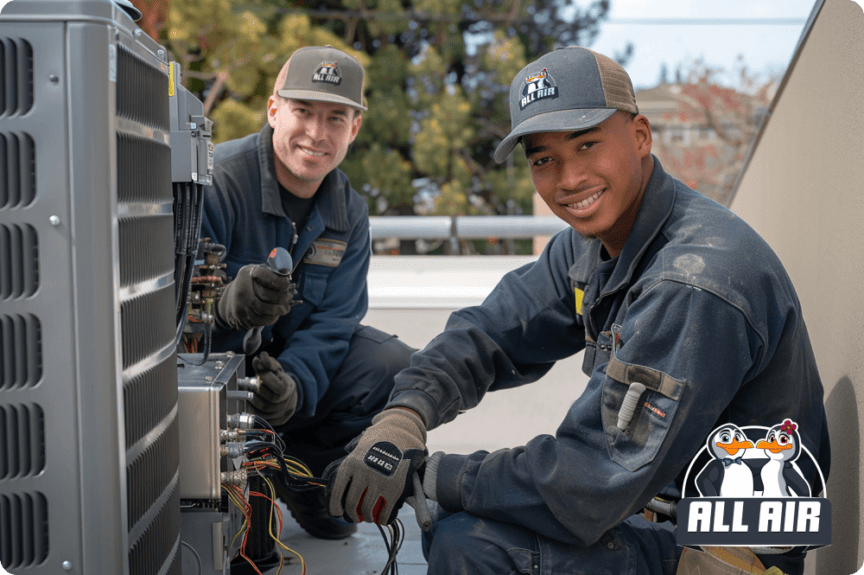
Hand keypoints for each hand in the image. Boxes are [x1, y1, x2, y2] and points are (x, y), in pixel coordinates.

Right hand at [217, 264, 292, 329]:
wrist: (230, 296)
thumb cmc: (249, 282)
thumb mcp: (256, 270)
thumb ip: (269, 271)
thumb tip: (287, 275)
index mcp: (246, 274)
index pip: (266, 276)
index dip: (280, 282)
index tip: (287, 286)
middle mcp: (241, 289)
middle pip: (265, 295)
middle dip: (281, 298)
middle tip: (289, 297)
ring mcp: (239, 304)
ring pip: (262, 311)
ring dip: (277, 311)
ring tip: (284, 308)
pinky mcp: (239, 316)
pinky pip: (258, 321)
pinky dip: (269, 319)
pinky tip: (275, 315)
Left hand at [248, 352, 297, 426]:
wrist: (289, 395)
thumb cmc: (280, 380)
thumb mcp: (276, 368)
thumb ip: (267, 362)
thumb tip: (259, 358)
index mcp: (287, 388)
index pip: (276, 385)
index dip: (264, 377)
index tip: (254, 373)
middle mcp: (285, 403)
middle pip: (267, 399)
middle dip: (253, 391)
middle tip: (244, 384)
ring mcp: (280, 414)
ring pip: (262, 410)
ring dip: (250, 402)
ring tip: (244, 393)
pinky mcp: (274, 421)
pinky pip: (260, 419)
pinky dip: (251, 412)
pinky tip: (245, 404)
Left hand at [325, 409, 426, 524]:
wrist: (397, 436)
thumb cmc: (374, 448)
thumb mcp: (355, 454)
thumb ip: (348, 473)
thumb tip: (340, 496)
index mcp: (350, 466)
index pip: (337, 493)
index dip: (335, 508)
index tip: (337, 513)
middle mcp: (362, 474)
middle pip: (352, 504)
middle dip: (352, 515)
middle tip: (356, 517)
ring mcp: (378, 481)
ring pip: (367, 510)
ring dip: (367, 517)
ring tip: (369, 516)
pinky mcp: (394, 487)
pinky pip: (385, 511)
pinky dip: (382, 518)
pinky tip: (381, 517)